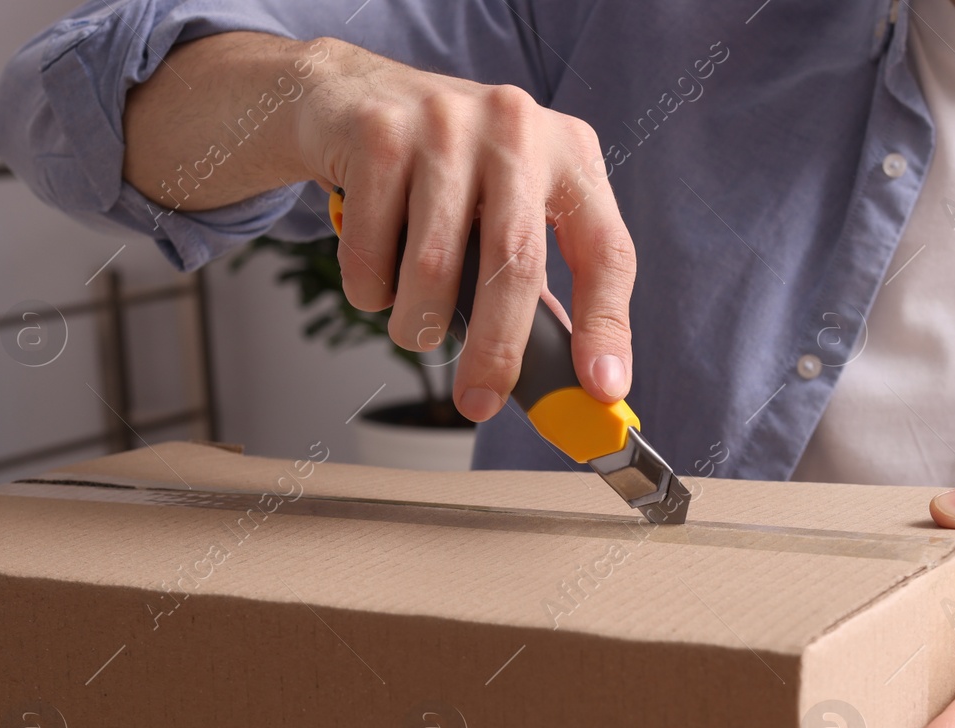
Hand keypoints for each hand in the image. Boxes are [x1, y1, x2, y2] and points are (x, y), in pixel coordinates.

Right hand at [295, 39, 635, 420]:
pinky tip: (373, 264)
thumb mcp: (508, 206)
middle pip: (517, 265)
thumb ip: (537, 279)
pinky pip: (371, 256)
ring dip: (416, 325)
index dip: (607, 327)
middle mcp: (517, 127)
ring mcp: (446, 124)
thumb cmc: (443, 173)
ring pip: (433, 270)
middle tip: (479, 403)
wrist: (346, 96)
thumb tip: (568, 381)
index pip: (608, 252)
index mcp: (570, 151)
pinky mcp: (378, 134)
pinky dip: (369, 291)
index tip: (601, 388)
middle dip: (497, 352)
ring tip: (412, 322)